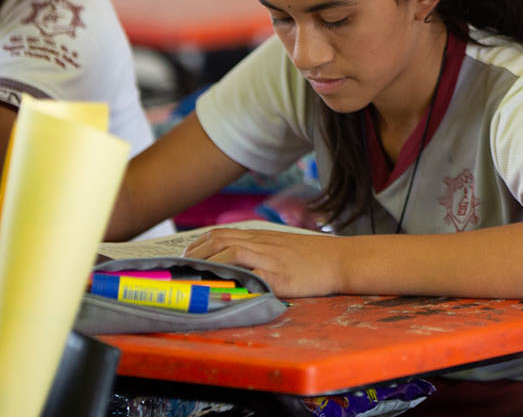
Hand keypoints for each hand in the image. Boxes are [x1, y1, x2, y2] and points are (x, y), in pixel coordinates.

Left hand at [182, 227, 342, 297]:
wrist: (341, 259)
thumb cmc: (315, 256)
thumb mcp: (284, 246)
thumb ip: (262, 250)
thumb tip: (237, 260)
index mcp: (262, 237)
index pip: (221, 234)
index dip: (198, 244)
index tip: (186, 256)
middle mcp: (262, 244)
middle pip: (219, 241)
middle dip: (195, 255)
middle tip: (181, 268)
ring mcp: (269, 260)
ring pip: (230, 253)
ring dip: (208, 264)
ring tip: (194, 277)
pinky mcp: (278, 277)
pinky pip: (250, 274)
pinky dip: (232, 278)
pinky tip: (220, 287)